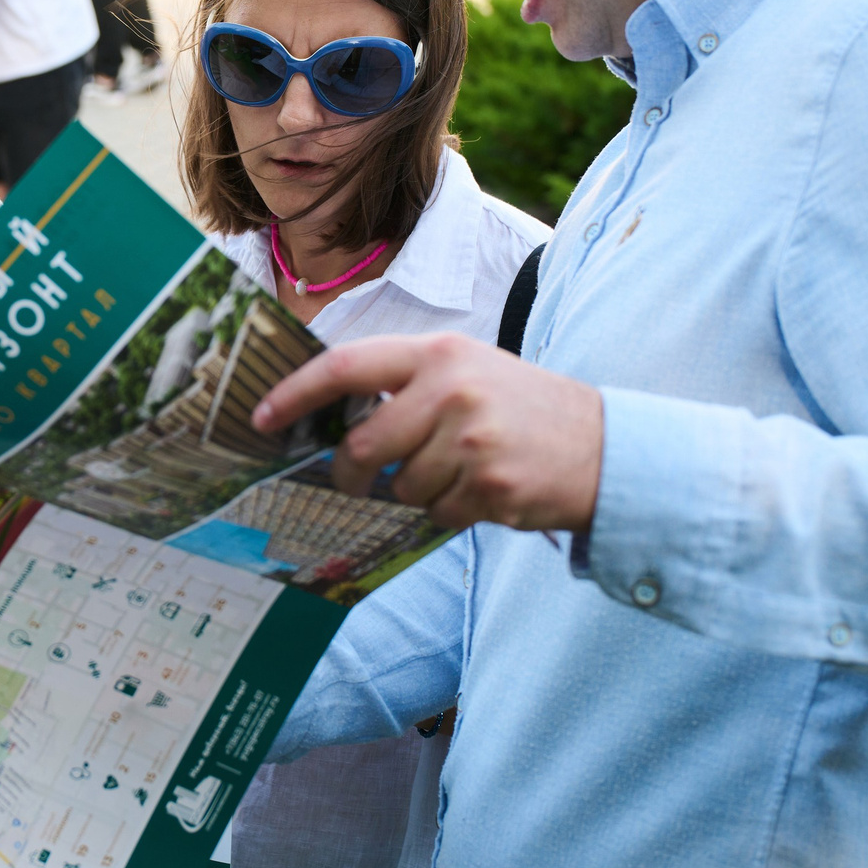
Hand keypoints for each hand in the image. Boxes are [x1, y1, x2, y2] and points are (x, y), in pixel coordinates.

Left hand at [252, 332, 605, 533]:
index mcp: (439, 353)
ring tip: (461, 473)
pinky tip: (485, 491)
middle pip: (363, 446)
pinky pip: (438, 513)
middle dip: (351, 475)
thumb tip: (335, 424)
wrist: (605, 446)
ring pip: (401, 486)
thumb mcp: (470, 372)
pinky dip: (452, 512)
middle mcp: (451, 389)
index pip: (346, 367)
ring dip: (419, 492)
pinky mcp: (488, 484)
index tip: (261, 416)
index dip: (295, 393)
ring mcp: (470, 438)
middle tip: (354, 483)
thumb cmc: (524, 410)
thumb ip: (409, 386)